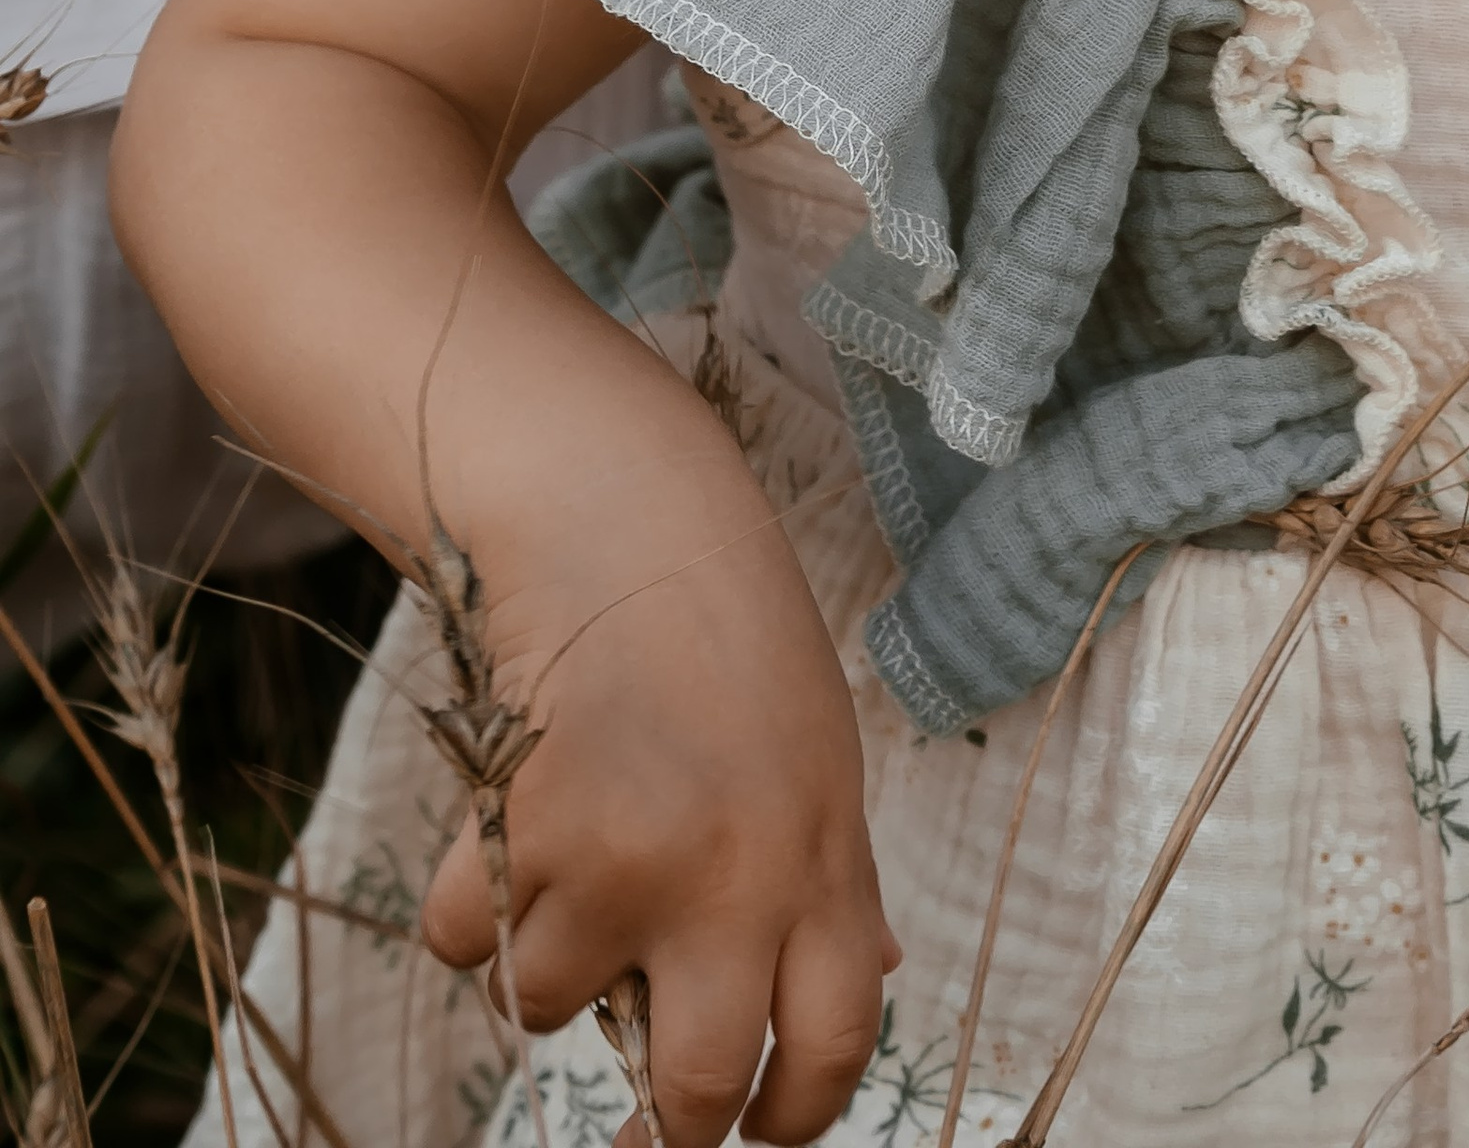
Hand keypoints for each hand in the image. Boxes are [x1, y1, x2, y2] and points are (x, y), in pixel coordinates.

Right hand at [420, 496, 896, 1147]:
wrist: (623, 521)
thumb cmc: (726, 636)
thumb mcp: (816, 757)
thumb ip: (826, 882)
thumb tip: (858, 991)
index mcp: (824, 856)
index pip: (836, 1042)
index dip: (797, 1116)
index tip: (761, 1130)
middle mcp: (734, 880)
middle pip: (698, 1088)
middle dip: (666, 1123)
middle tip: (646, 1114)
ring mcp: (625, 865)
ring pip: (556, 1008)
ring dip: (551, 958)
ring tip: (577, 846)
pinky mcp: (524, 837)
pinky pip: (469, 943)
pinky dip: (471, 902)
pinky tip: (512, 815)